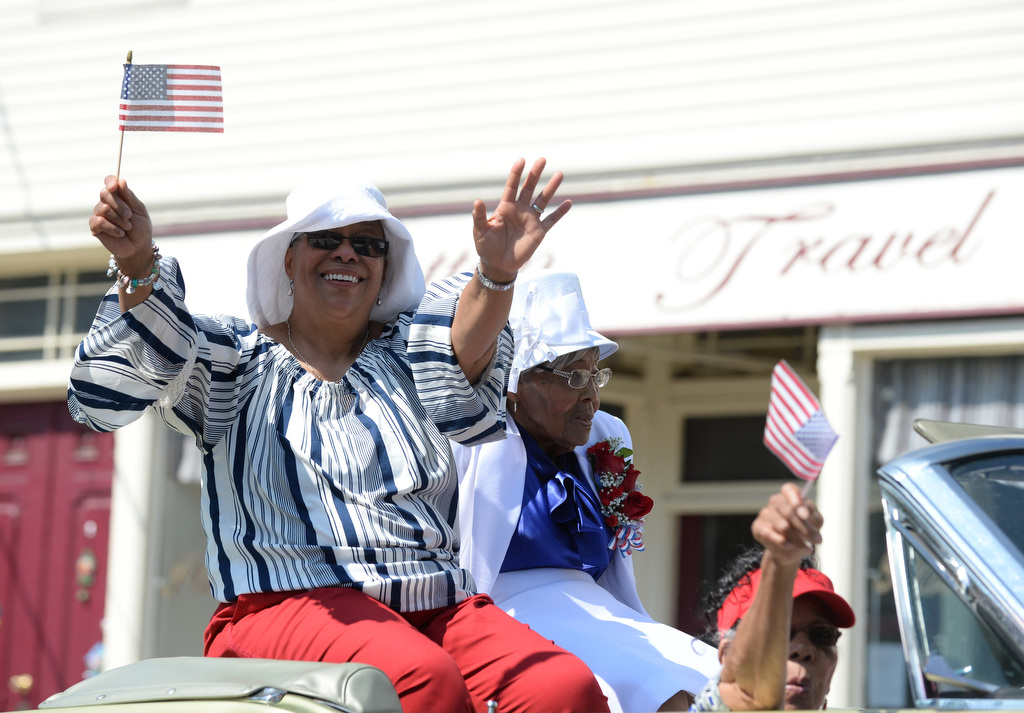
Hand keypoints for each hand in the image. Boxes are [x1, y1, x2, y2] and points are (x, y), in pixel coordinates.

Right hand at [89, 176, 153, 276]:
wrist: (138, 247)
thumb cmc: (141, 228)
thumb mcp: (139, 211)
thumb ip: (129, 197)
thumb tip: (121, 181)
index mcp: (118, 196)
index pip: (109, 182)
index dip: (110, 181)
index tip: (114, 186)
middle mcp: (106, 202)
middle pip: (104, 193)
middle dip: (119, 205)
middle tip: (129, 215)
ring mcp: (99, 214)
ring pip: (102, 208)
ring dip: (118, 218)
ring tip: (127, 227)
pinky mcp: (95, 226)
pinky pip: (99, 221)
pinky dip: (112, 228)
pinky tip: (120, 233)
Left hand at [470, 158, 571, 281]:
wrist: (498, 265)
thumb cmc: (486, 247)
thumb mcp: (480, 231)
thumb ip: (479, 216)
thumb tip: (477, 201)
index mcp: (505, 207)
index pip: (512, 186)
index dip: (516, 174)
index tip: (522, 161)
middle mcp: (520, 210)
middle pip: (529, 188)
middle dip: (535, 174)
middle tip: (542, 159)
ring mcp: (531, 219)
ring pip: (543, 200)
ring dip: (551, 187)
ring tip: (559, 174)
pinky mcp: (539, 232)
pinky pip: (552, 220)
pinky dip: (560, 212)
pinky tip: (568, 203)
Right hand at [751, 482, 822, 567]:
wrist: (791, 550)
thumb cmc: (804, 532)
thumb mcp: (815, 523)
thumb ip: (813, 516)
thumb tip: (804, 514)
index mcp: (789, 496)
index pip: (789, 489)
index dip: (796, 499)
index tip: (805, 515)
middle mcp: (775, 502)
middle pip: (788, 511)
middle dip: (805, 529)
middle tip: (817, 540)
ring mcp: (765, 513)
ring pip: (783, 526)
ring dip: (798, 540)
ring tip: (807, 547)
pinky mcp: (757, 527)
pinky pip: (769, 534)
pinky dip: (782, 542)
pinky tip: (790, 546)